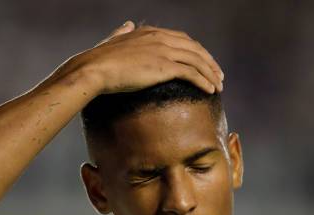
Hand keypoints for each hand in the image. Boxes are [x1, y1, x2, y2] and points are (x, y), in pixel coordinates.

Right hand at [64, 21, 223, 94]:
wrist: (94, 68)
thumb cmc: (99, 60)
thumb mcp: (113, 40)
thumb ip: (122, 33)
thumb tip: (127, 25)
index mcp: (150, 32)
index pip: (182, 39)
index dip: (197, 51)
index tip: (204, 62)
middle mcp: (160, 38)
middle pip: (195, 49)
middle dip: (209, 62)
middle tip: (218, 75)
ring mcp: (163, 51)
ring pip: (197, 61)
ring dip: (211, 74)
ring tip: (218, 86)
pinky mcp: (164, 67)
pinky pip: (192, 73)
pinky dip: (204, 81)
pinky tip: (211, 91)